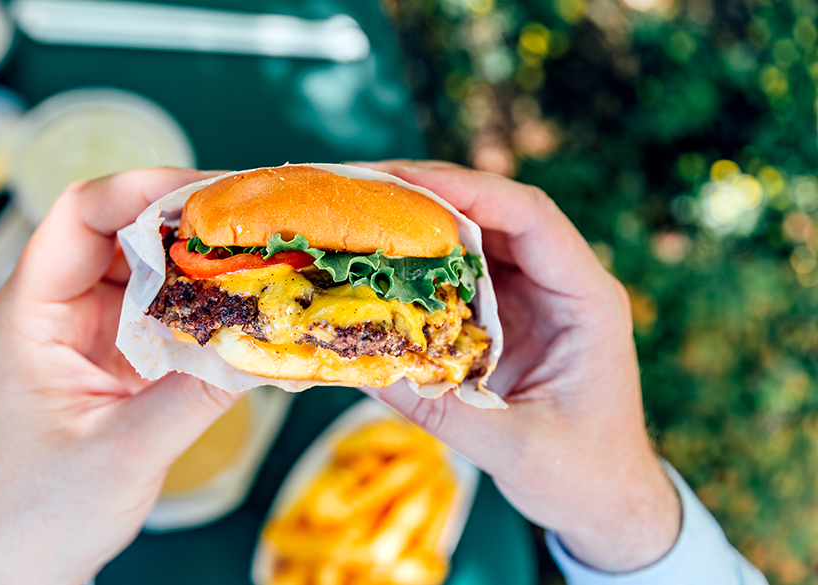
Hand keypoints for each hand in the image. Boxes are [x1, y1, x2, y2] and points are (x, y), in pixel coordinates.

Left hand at [0, 169, 239, 584]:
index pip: (79, 215)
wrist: (17, 559)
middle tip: (263, 223)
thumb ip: (198, 395)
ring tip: (268, 257)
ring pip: (148, 264)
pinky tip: (247, 305)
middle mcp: (56, 306)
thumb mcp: (126, 453)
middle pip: (123, 228)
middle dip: (192, 219)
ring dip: (204, 259)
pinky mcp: (113, 351)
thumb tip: (275, 344)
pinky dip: (203, 301)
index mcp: (30, 314)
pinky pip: (162, 306)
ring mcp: (85, 327)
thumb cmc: (43, 511)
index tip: (216, 193)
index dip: (144, 189)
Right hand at [356, 160, 679, 572]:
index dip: (467, 189)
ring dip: (418, 224)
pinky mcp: (508, 316)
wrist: (607, 501)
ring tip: (356, 214)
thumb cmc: (583, 475)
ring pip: (474, 238)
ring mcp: (534, 297)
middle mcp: (561, 284)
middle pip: (495, 213)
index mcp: (586, 300)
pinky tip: (375, 265)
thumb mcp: (511, 445)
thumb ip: (438, 407)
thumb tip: (356, 366)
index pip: (530, 218)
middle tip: (357, 187)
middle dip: (427, 194)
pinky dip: (419, 266)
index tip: (401, 179)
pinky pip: (460, 275)